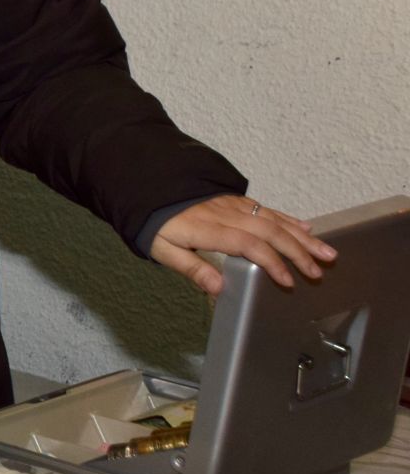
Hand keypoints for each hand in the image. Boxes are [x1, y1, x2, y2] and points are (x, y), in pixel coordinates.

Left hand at [150, 195, 336, 295]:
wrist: (145, 185)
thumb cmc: (154, 223)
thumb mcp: (163, 249)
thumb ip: (191, 268)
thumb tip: (218, 288)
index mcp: (209, 229)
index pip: (250, 246)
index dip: (273, 264)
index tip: (289, 282)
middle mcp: (226, 214)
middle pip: (270, 232)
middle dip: (299, 252)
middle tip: (318, 272)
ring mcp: (232, 205)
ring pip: (274, 220)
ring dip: (303, 237)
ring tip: (327, 252)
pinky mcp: (234, 201)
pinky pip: (267, 209)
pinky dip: (289, 219)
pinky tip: (305, 228)